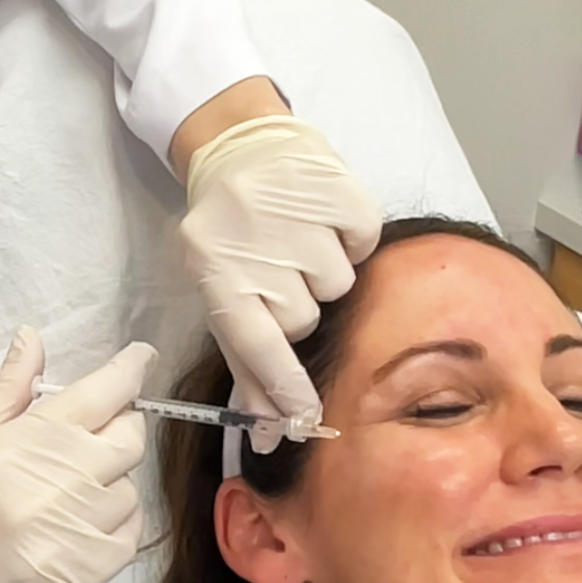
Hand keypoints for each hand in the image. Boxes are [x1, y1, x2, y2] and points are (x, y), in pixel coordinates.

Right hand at [0, 331, 155, 582]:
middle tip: (87, 435)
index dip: (130, 370)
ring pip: (130, 489)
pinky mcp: (84, 579)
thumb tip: (34, 338)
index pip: (102, 394)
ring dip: (110, 482)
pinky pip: (127, 536)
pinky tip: (75, 526)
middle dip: (119, 426)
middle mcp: (58, 486)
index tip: (140, 358)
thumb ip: (5, 391)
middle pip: (129, 438)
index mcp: (22, 444)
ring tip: (63, 492)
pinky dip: (113, 525)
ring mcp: (75, 536)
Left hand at [179, 116, 381, 447]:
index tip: (307, 420)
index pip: (258, 347)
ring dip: (326, 270)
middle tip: (283, 275)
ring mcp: (297, 214)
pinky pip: (364, 242)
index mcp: (218, 275)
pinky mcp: (335, 188)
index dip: (285, 390)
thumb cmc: (230, 236)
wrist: (240, 150)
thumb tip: (271, 432)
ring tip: (301, 241)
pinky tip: (323, 220)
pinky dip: (351, 238)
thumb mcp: (222, 293)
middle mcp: (255, 246)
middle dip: (300, 308)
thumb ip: (247, 364)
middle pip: (304, 320)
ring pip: (339, 285)